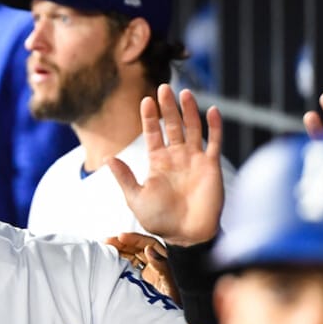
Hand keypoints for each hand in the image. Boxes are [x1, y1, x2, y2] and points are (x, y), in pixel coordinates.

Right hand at [106, 232, 180, 302]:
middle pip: (138, 249)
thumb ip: (161, 266)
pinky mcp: (141, 283)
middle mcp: (156, 265)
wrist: (173, 320)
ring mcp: (148, 274)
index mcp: (165, 261)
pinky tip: (111, 262)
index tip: (121, 237)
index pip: (148, 244)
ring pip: (132, 257)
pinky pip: (130, 269)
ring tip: (106, 249)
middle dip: (123, 243)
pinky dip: (120, 264)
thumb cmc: (177, 302)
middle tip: (107, 241)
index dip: (134, 239)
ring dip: (120, 252)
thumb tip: (149, 249)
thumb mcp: (170, 284)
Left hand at [108, 84, 222, 246]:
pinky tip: (211, 110)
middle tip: (163, 87)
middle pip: (172, 126)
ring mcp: (195, 160)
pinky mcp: (211, 166)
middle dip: (167, 108)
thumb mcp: (136, 198)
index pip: (153, 134)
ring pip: (192, 128)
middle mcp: (177, 157)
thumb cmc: (160, 220)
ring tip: (184, 93)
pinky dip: (214, 126)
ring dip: (189, 111)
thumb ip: (124, 178)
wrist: (186, 236)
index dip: (150, 117)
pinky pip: (214, 142)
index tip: (145, 100)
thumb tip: (108, 157)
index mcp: (158, 163)